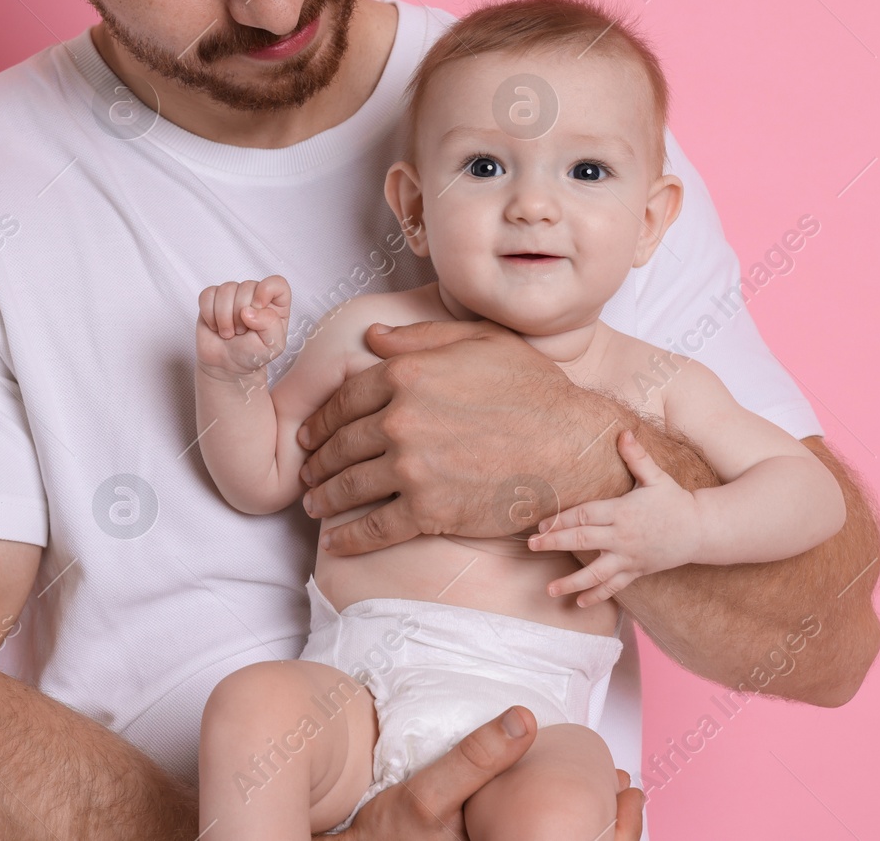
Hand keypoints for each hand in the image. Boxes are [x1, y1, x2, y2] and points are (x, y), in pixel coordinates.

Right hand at [196, 275, 290, 382]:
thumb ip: (270, 325)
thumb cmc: (252, 354)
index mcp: (276, 304)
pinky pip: (207, 295)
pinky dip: (209, 314)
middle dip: (241, 315)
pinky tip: (215, 326)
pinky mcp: (213, 298)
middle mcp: (255, 294)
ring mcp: (233, 294)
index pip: (277, 283)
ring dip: (224, 317)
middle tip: (241, 332)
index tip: (258, 309)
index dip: (265, 292)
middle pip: (247, 286)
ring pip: (226, 290)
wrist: (227, 365)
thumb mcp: (272, 346)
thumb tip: (248, 310)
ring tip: (229, 332)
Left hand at [297, 320, 633, 554]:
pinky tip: (336, 542)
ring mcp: (412, 469)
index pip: (346, 399)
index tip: (311, 434)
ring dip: (326, 497)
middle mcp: (401, 420)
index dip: (322, 419)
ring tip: (315, 504)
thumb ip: (421, 338)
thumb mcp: (480, 343)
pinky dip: (349, 538)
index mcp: (407, 375)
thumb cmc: (533, 390)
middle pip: (342, 444)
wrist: (572, 448)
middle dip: (319, 460)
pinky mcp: (429, 511)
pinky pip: (376, 528)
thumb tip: (373, 336)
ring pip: (351, 485)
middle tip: (307, 471)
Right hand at [328, 706, 642, 839]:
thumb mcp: (428, 792)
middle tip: (630, 789)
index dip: (616, 828)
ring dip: (591, 832)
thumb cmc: (388, 830)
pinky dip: (562, 833)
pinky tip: (566, 815)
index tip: (629, 788)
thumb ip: (475, 759)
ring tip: (611, 800)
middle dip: (612, 828)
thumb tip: (523, 719)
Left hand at [528, 430, 703, 605]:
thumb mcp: (657, 477)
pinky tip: (579, 603)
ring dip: (572, 582)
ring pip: (596, 573)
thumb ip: (637, 457)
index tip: (541, 523)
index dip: (562, 519)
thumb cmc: (675, 501)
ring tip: (550, 589)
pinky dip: (597, 596)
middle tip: (532, 545)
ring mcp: (629, 558)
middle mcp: (623, 537)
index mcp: (623, 512)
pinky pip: (614, 586)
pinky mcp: (637, 572)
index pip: (586, 515)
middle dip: (555, 543)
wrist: (702, 530)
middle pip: (583, 540)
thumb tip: (623, 432)